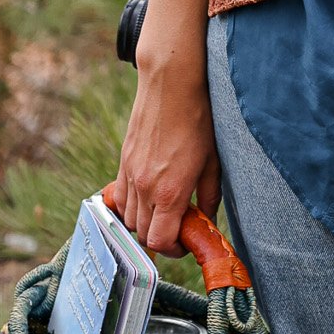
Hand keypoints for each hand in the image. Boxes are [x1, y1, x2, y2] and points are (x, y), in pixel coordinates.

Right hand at [107, 17, 219, 257]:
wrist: (172, 83)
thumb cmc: (198, 119)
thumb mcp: (214, 161)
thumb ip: (209, 196)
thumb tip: (207, 218)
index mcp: (170, 191)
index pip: (159, 241)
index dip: (173, 249)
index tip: (186, 242)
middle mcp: (145, 187)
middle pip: (141, 234)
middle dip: (161, 238)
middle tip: (180, 227)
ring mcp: (130, 173)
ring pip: (128, 218)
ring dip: (145, 222)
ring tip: (165, 210)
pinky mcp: (123, 160)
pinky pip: (120, 197)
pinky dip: (131, 204)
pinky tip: (149, 195)